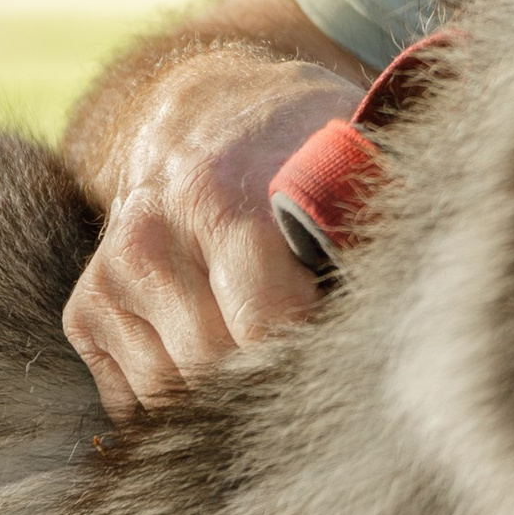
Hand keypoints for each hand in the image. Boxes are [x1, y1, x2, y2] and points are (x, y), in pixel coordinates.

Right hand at [63, 51, 360, 419]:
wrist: (201, 111)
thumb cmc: (298, 141)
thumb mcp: (350, 150)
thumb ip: (379, 215)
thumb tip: (425, 294)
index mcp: (222, 202)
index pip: (263, 330)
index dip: (316, 364)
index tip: (357, 374)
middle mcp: (152, 241)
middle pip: (215, 371)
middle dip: (275, 388)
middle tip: (326, 388)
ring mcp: (113, 278)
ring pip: (172, 394)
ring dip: (228, 403)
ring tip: (279, 381)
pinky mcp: (88, 310)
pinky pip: (136, 399)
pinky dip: (184, 403)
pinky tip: (226, 375)